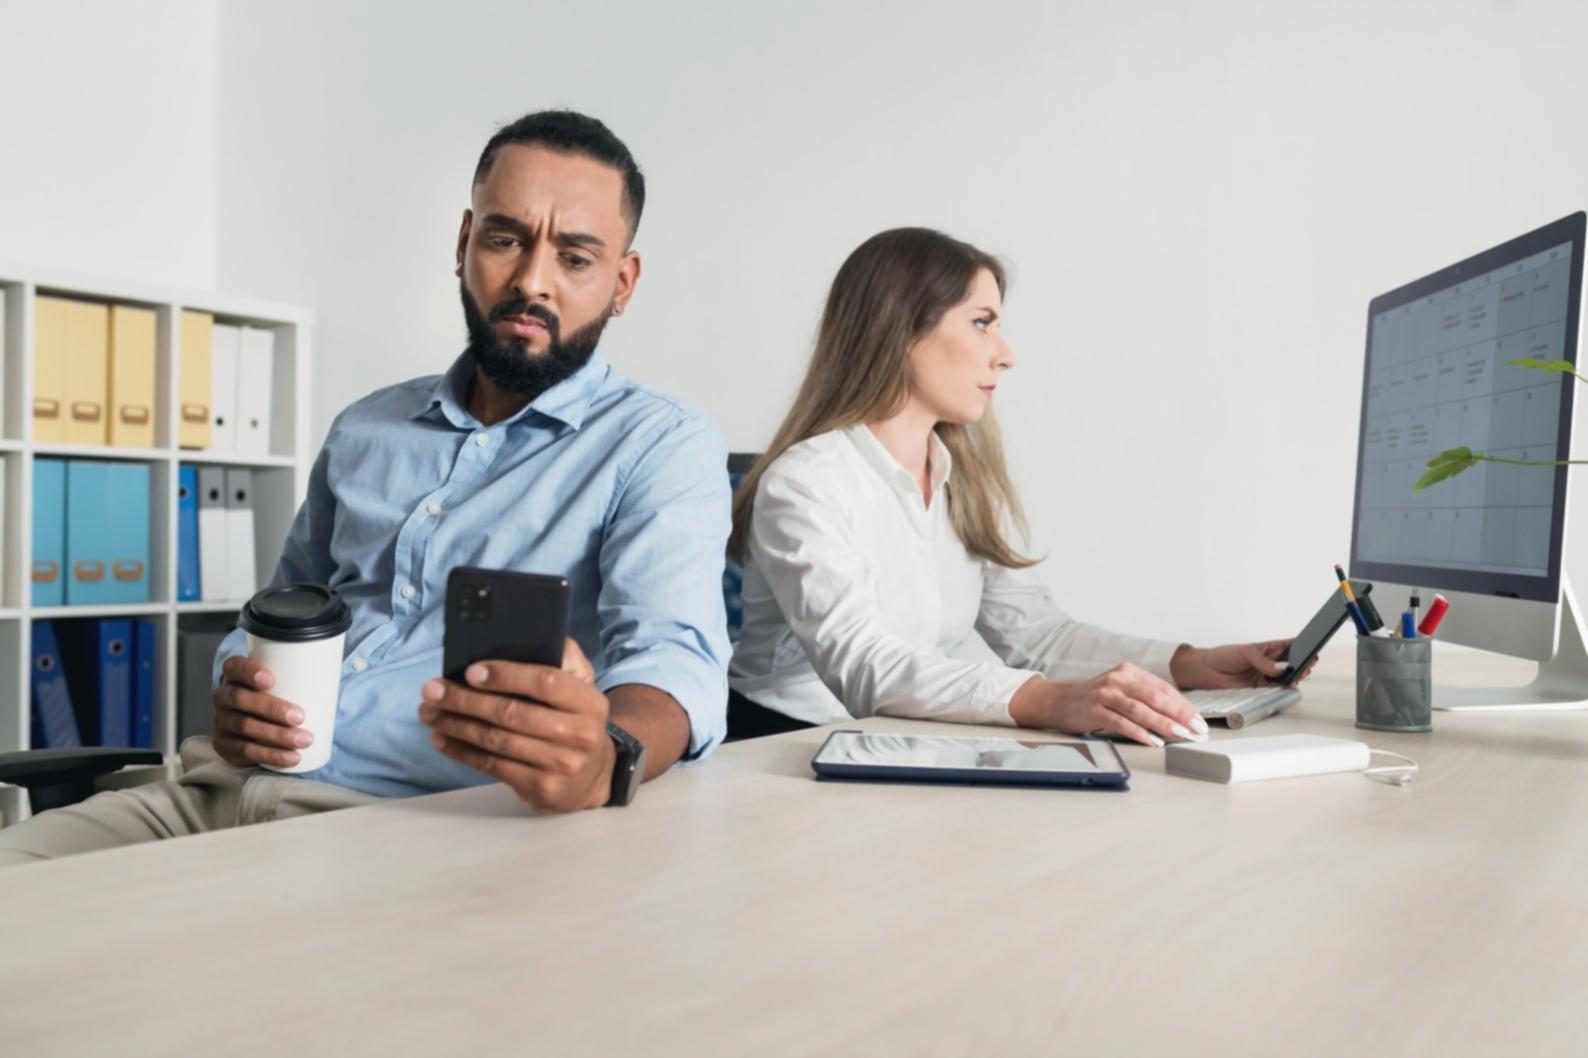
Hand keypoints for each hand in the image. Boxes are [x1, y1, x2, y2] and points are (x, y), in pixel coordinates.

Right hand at [212, 656, 312, 768]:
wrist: (248, 721)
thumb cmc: (273, 694)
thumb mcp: (279, 679)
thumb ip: (296, 674)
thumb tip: (335, 669)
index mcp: (235, 674)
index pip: (235, 667)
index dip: (249, 671)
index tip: (271, 679)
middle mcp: (223, 696)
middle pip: (241, 699)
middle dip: (272, 708)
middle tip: (300, 716)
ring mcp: (222, 721)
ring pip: (246, 727)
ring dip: (277, 735)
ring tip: (304, 740)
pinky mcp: (225, 744)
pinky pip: (247, 751)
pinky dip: (271, 755)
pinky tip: (291, 758)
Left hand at [418, 638, 612, 812]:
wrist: (593, 776)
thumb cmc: (575, 721)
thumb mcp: (582, 687)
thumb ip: (564, 659)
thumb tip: (532, 635)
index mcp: (589, 702)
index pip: (546, 682)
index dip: (506, 675)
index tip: (471, 671)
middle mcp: (579, 735)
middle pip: (512, 714)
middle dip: (465, 700)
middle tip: (432, 690)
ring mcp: (560, 765)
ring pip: (496, 740)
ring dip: (456, 725)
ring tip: (430, 713)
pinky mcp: (540, 788)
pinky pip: (492, 766)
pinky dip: (461, 751)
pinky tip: (442, 739)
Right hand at [1008, 663, 1206, 746]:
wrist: (1058, 701)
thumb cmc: (1095, 698)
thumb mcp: (1121, 689)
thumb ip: (1145, 697)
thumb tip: (1178, 716)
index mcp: (1128, 671)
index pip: (1163, 688)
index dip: (1183, 705)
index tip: (1198, 721)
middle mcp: (1117, 679)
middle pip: (1155, 697)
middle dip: (1179, 715)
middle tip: (1196, 729)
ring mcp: (1105, 694)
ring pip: (1140, 709)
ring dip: (1163, 724)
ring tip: (1180, 736)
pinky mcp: (1094, 710)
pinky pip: (1121, 722)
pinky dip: (1139, 732)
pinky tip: (1153, 741)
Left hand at [1170, 640, 1311, 688]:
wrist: (1206, 671)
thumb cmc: (1224, 655)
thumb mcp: (1245, 653)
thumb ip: (1264, 662)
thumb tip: (1281, 669)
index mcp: (1267, 649)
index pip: (1288, 646)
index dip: (1300, 647)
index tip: (1311, 648)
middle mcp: (1268, 662)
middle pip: (1291, 664)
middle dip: (1301, 664)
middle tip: (1307, 665)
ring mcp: (1264, 676)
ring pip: (1285, 677)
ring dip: (1294, 677)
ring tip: (1299, 674)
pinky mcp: (1259, 688)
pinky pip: (1275, 688)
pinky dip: (1282, 687)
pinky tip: (1288, 685)